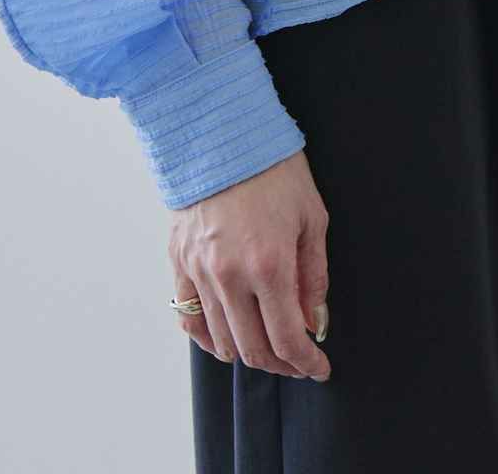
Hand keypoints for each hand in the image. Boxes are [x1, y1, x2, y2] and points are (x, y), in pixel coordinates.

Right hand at [168, 148, 331, 380]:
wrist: (222, 132)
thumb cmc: (273, 168)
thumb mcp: (312, 217)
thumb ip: (313, 276)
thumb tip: (314, 320)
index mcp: (269, 264)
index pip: (287, 339)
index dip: (306, 363)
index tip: (318, 367)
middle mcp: (230, 276)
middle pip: (254, 348)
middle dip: (282, 364)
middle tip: (298, 360)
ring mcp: (199, 271)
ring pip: (222, 340)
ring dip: (248, 353)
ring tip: (268, 346)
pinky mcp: (179, 262)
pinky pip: (189, 318)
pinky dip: (209, 338)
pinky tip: (226, 338)